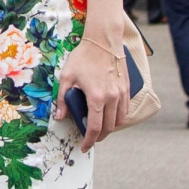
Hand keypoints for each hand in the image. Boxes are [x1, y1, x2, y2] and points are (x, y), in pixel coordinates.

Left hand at [58, 33, 129, 150]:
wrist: (103, 41)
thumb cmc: (83, 57)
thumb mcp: (66, 77)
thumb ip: (63, 99)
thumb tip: (60, 117)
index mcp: (96, 97)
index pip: (95, 127)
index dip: (89, 140)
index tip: (85, 147)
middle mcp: (112, 98)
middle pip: (109, 127)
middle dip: (99, 137)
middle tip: (90, 139)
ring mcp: (122, 94)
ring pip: (120, 120)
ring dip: (110, 128)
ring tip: (99, 128)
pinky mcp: (127, 89)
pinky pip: (126, 110)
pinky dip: (118, 117)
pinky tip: (109, 115)